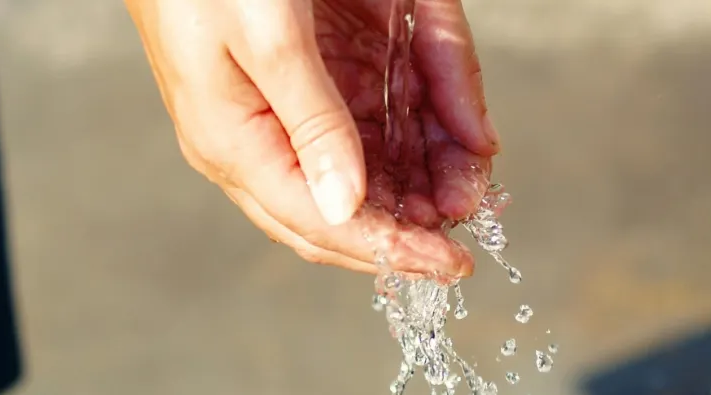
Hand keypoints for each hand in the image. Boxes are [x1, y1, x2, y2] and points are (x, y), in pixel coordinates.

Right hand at [125, 0, 499, 275]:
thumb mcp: (268, 39)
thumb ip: (313, 123)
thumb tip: (347, 208)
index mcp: (235, 143)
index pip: (321, 222)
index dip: (389, 248)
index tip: (449, 265)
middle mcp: (259, 140)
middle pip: (344, 207)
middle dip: (412, 219)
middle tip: (475, 217)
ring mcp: (283, 111)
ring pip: (362, 168)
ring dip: (422, 177)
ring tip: (472, 181)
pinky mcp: (308, 77)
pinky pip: (367, 119)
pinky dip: (415, 130)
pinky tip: (453, 136)